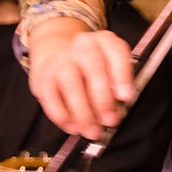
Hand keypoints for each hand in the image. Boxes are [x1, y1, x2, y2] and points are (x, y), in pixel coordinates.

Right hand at [27, 19, 136, 140]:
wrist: (57, 55)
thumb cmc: (90, 67)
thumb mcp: (109, 68)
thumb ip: (117, 85)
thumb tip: (119, 109)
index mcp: (104, 41)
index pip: (116, 52)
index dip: (122, 75)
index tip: (126, 97)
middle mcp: (83, 46)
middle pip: (93, 69)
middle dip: (103, 99)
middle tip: (110, 120)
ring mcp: (61, 60)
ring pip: (72, 84)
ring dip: (83, 112)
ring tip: (91, 130)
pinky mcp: (44, 77)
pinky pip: (52, 98)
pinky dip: (64, 116)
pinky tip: (73, 126)